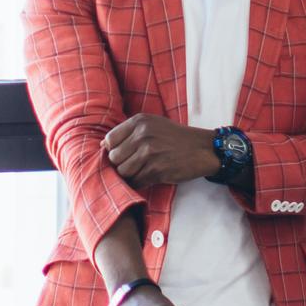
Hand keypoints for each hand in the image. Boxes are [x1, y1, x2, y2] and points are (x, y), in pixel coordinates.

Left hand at [105, 113, 223, 187]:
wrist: (202, 149)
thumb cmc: (176, 138)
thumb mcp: (153, 125)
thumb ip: (129, 132)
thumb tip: (102, 145)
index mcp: (140, 122)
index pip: (110, 139)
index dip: (114, 150)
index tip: (125, 154)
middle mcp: (142, 135)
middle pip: (114, 157)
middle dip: (121, 164)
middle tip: (135, 165)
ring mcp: (149, 153)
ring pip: (123, 171)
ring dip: (129, 175)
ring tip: (142, 171)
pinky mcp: (156, 170)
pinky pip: (135, 182)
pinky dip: (139, 183)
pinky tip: (149, 177)